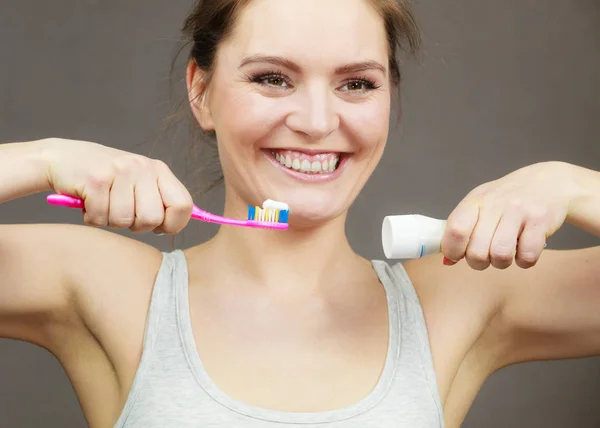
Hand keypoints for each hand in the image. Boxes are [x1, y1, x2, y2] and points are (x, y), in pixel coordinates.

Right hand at [43, 138, 192, 233]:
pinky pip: (100, 218)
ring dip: (110, 221)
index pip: (183, 205)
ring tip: (103, 204)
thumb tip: (183, 224)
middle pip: (152, 219)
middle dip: (135, 226)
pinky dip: (92, 218)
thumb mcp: (139, 182)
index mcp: (158, 170)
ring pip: (124, 221)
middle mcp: (142, 167)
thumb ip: (160, 200)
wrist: (61, 158)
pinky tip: (88, 202)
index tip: (158, 227)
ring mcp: (119, 171)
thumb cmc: (105, 178)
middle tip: (121, 212)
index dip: (173, 224)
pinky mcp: (95, 179)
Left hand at [441, 161, 575, 269]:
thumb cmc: (509, 199)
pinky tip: (525, 249)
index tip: (458, 255)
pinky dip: (524, 260)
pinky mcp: (541, 221)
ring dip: (501, 262)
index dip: (452, 250)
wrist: (551, 182)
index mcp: (476, 200)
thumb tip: (447, 260)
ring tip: (506, 252)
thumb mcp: (481, 205)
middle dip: (479, 262)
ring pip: (501, 256)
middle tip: (486, 255)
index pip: (455, 229)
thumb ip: (463, 230)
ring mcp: (519, 211)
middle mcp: (495, 204)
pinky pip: (527, 256)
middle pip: (476, 251)